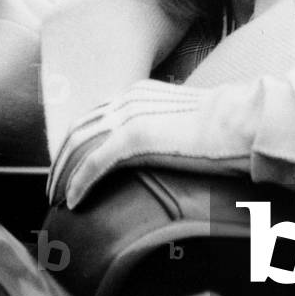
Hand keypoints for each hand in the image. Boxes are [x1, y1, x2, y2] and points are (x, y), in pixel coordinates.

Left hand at [47, 81, 229, 208]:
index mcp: (139, 93)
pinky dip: (79, 183)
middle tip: (52, 189)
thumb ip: (163, 130)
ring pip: (80, 145)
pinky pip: (94, 163)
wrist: (241, 122)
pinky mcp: (135, 137)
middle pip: (79, 128)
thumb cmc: (224, 128)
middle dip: (60, 161)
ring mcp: (130, 116)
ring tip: (57, 199)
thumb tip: (160, 150)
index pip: (94, 117)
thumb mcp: (183, 123)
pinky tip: (73, 202)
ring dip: (63, 175)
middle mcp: (129, 99)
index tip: (67, 169)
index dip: (75, 144)